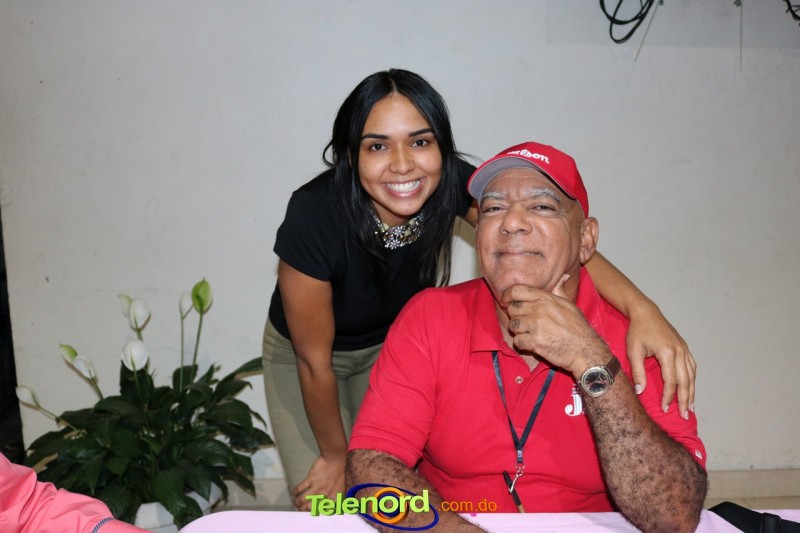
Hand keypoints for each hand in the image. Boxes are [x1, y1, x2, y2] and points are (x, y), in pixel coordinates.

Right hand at [292, 454, 344, 510]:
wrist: (335, 459)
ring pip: (302, 500)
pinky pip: (300, 489)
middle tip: (300, 509)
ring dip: (297, 502)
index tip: (312, 513)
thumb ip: (335, 497)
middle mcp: (325, 495)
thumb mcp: (341, 487)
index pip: (325, 511)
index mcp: (334, 498)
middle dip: (303, 510)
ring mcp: (317, 487)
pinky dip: (296, 492)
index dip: (317, 513)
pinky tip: (295, 492)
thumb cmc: (339, 471)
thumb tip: (331, 505)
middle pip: (310, 508)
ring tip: (296, 502)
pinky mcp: (310, 479)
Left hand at [501, 274, 608, 376]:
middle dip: (516, 316)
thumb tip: (563, 276)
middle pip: (512, 308)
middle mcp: (540, 309)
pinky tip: (532, 344)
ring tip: (529, 333)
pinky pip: (517, 341)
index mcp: (546, 299)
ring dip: (518, 331)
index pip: (517, 290)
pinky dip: (522, 344)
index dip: (507, 295)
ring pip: (513, 325)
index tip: (506, 302)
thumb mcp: (570, 305)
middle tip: (524, 322)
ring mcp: (537, 325)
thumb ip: (560, 291)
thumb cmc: (578, 328)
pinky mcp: (535, 342)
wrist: (586, 349)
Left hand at [626, 301, 695, 417]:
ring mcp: (684, 349)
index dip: (668, 397)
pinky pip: (692, 367)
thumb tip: (640, 392)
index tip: (665, 409)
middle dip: (684, 400)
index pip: (671, 381)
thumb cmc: (637, 331)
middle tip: (683, 416)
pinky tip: (691, 389)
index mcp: (667, 353)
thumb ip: (638, 372)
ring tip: (690, 408)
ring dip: (691, 392)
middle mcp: (679, 351)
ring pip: (692, 375)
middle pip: (685, 381)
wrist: (645, 313)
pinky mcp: (684, 347)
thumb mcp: (633, 351)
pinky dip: (692, 380)